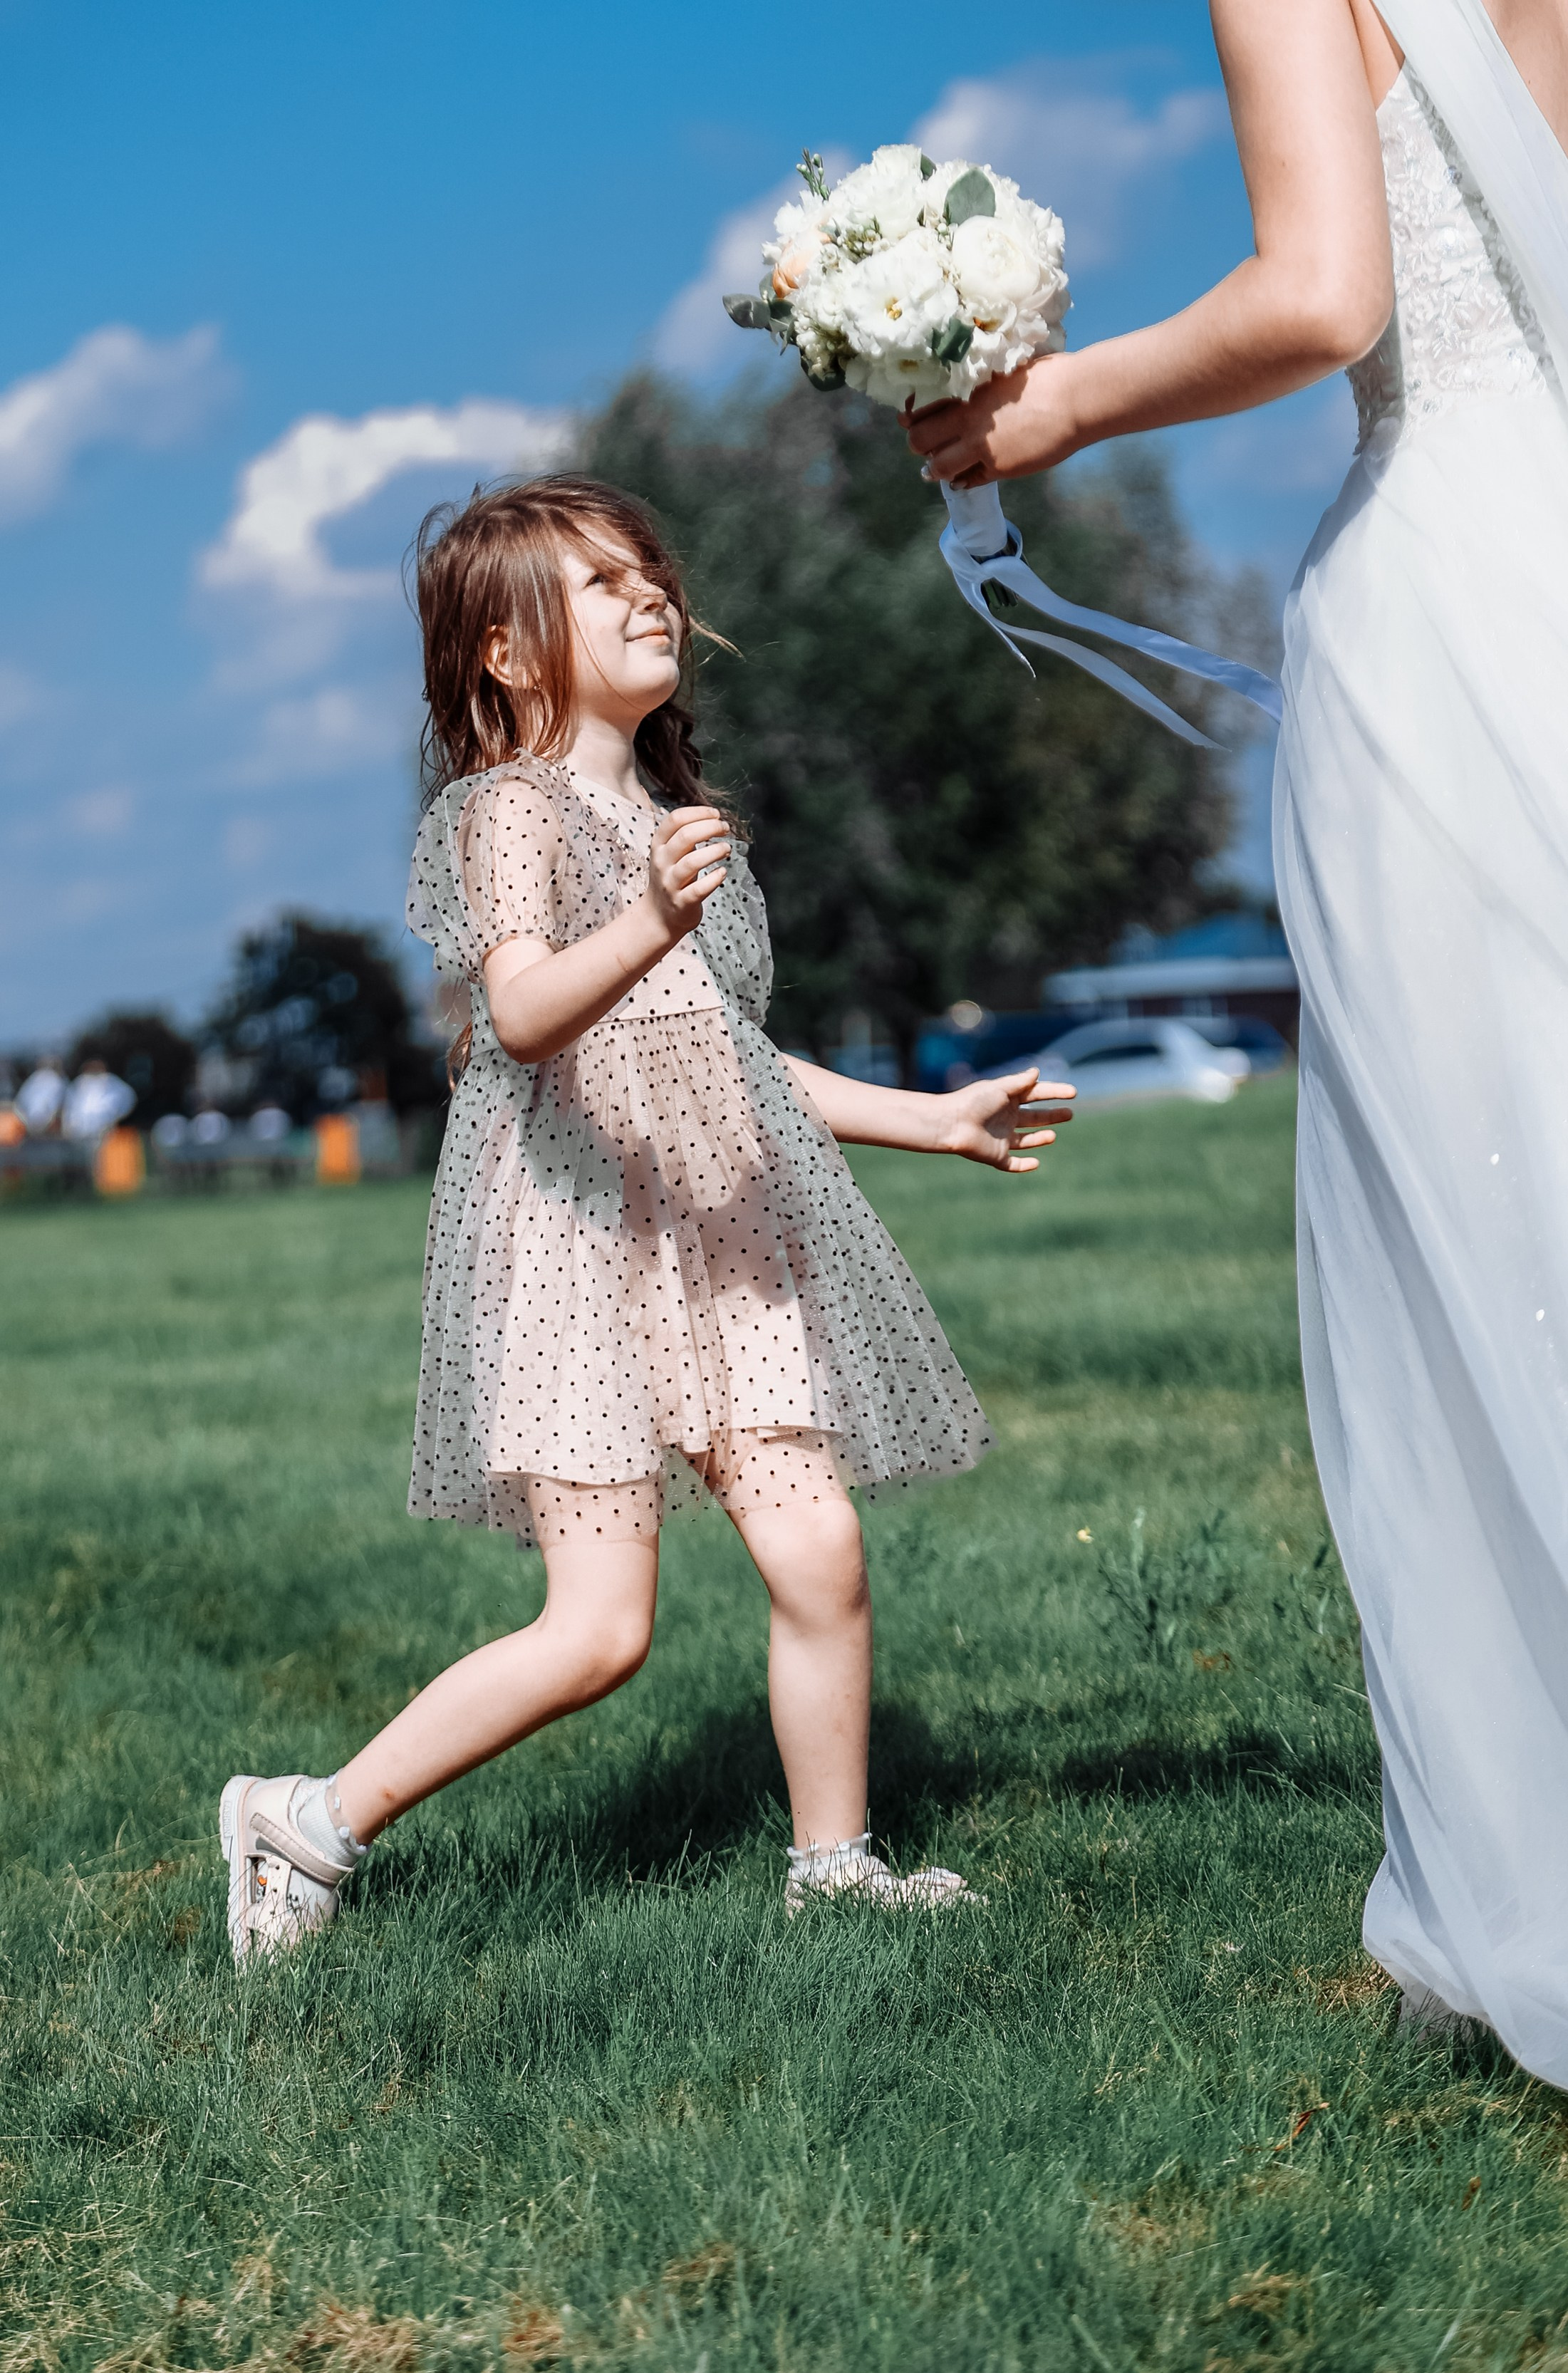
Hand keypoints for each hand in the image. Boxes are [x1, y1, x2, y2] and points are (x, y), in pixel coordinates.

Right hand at [644, 806, 730, 941]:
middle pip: (685, 836)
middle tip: (725, 829)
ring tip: (727, 849)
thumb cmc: (672, 878)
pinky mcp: (682, 902)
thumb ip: (686, 835)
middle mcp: (662, 862)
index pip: (675, 819)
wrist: (659, 914)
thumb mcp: (671, 853)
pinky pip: (699, 889)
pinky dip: (715, 878)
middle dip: (710, 828)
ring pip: (692, 862)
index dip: (698, 812)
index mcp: (659, 845)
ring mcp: (670, 883)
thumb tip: (712, 817)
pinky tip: (723, 872)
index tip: (716, 814)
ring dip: (715, 851)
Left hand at [904, 353, 1079, 487]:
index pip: (917, 408)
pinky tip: (966, 474)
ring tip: (940, 466)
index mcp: (964, 389)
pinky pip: (967, 481)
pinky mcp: (997, 468)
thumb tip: (958, 394)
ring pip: (938, 467)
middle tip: (926, 445)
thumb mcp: (999, 372)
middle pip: (918, 441)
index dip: (911, 416)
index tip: (911, 418)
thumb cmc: (1044, 376)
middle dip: (918, 444)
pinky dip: (963, 479)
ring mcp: (979, 447)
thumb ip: (974, 387)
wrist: (1075, 398)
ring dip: (936, 468)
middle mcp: (964, 419)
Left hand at [938, 1067, 1074, 1172]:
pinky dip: (1025, 1165)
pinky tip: (1036, 1163)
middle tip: (1070, 1113)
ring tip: (1053, 1134)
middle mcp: (1006, 1118)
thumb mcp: (1000, 1088)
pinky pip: (1013, 1164)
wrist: (951, 1124)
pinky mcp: (996, 1156)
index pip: (1036, 1095)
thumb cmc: (973, 1102)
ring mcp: (1002, 1138)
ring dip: (1041, 1138)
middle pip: (1035, 1118)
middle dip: (1053, 1116)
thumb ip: (1020, 1082)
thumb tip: (1037, 1072)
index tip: (1073, 1092)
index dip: (1055, 1093)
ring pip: (1027, 1140)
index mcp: (1007, 1099)